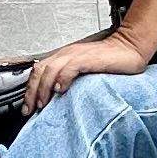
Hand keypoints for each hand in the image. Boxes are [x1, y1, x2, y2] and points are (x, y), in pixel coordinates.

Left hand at [22, 33, 147, 113]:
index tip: (28, 107)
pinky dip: (62, 78)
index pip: (38, 71)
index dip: (29, 89)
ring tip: (43, 104)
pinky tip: (60, 90)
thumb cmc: (108, 60)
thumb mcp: (83, 69)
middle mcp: (66, 54)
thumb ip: (70, 78)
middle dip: (32, 92)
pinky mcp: (89, 58)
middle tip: (31, 110)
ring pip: (50, 70)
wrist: (129, 47)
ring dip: (43, 89)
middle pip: (40, 71)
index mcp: (63, 57)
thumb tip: (57, 98)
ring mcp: (76, 55)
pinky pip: (70, 67)